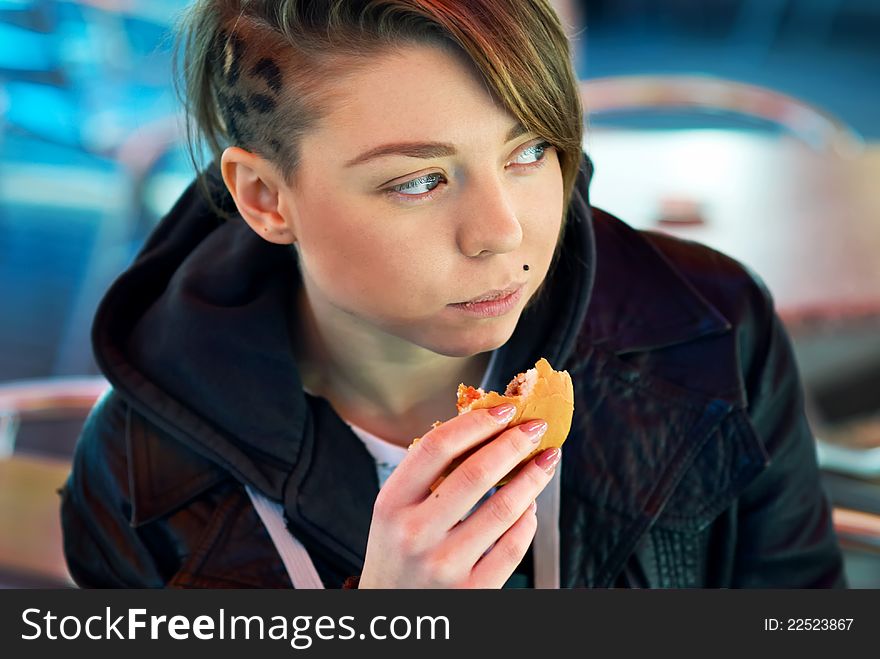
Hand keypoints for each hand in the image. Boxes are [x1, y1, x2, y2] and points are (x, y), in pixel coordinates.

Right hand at [358, 404, 561, 587]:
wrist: (390, 616)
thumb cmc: (396, 553)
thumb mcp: (393, 512)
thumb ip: (426, 475)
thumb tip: (483, 427)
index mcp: (391, 504)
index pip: (436, 447)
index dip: (476, 422)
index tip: (504, 409)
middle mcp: (415, 534)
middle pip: (475, 473)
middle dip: (514, 443)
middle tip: (536, 428)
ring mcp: (444, 566)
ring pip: (503, 509)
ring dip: (533, 478)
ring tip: (545, 462)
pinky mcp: (473, 592)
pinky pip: (513, 547)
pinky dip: (528, 520)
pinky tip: (531, 506)